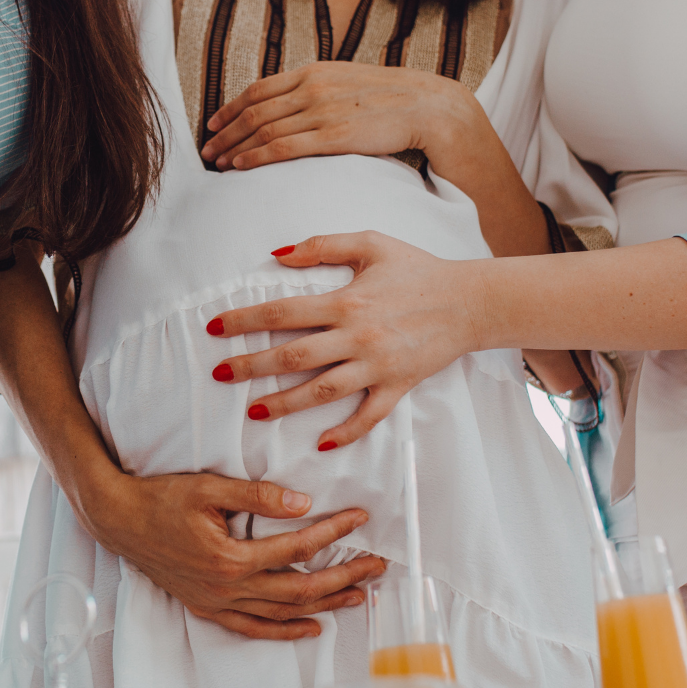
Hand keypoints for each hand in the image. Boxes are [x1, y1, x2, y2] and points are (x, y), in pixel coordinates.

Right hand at [75, 467, 386, 639]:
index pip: (298, 548)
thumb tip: (303, 503)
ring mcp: (217, 602)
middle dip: (344, 577)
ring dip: (324, 605)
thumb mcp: (209, 487)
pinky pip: (252, 628)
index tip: (360, 518)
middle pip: (301, 588)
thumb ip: (257, 496)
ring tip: (359, 595)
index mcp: (231, 557)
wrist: (118, 520)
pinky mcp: (207, 607)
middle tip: (377, 566)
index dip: (334, 532)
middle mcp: (228, 587)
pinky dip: (284, 631)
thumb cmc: (161, 498)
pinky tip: (311, 628)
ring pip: (282, 613)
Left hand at [200, 62, 481, 171]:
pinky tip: (240, 166)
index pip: (260, 89)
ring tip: (217, 163)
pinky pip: (283, 146)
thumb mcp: (349, 85)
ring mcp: (322, 110)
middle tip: (206, 150)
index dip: (231, 107)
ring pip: (263, 129)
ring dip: (235, 147)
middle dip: (226, 131)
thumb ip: (321, 91)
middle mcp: (312, 87)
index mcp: (315, 71)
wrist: (430, 107)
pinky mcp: (333, 135)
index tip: (214, 124)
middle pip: (254, 110)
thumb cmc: (393, 101)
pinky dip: (255, 156)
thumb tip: (298, 105)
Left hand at [210, 232, 481, 447]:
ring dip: (285, 403)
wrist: (470, 300)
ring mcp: (378, 365)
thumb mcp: (371, 243)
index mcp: (346, 300)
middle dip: (251, 366)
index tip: (215, 328)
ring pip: (322, 391)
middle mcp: (358, 336)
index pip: (282, 312)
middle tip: (219, 375)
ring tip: (254, 410)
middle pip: (293, 356)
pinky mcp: (398, 385)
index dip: (244, 320)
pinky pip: (368, 416)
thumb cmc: (418, 269)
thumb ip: (322, 245)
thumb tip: (277, 254)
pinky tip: (320, 444)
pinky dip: (345, 432)